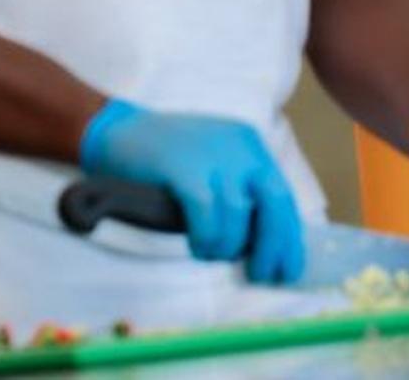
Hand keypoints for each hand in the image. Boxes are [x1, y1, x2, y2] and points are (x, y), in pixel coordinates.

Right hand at [79, 100, 302, 283]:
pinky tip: (198, 246)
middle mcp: (240, 147)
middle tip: (261, 274)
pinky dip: (206, 237)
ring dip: (229, 245)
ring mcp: (212, 154)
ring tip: (212, 254)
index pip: (284, 196)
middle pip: (275, 202)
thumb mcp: (215, 167)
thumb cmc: (167, 161)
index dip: (290, 236)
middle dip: (273, 245)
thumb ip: (238, 195)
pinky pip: (207, 212)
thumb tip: (262, 247)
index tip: (289, 269)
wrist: (118, 133)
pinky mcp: (183, 165)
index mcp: (251, 146)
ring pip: (239, 213)